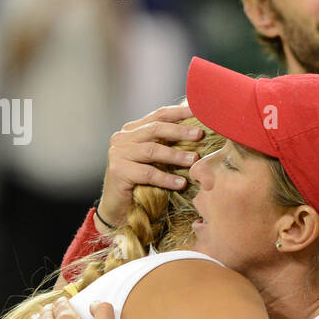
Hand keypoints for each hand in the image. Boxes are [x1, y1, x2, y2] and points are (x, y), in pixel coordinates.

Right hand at [95, 108, 202, 230]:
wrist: (118, 209)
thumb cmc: (142, 183)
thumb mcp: (156, 159)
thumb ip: (168, 144)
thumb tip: (199, 133)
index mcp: (132, 130)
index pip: (158, 116)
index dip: (179, 112)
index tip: (199, 110)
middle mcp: (122, 138)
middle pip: (155, 129)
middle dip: (180, 131)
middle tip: (200, 135)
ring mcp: (118, 154)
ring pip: (152, 150)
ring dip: (176, 155)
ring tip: (194, 160)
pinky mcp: (118, 171)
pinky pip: (147, 173)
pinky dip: (166, 178)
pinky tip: (181, 183)